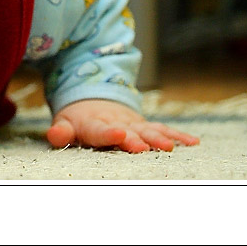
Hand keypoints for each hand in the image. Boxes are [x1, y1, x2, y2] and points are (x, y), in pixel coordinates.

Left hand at [47, 98, 198, 152]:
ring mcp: (134, 124)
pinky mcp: (146, 126)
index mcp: (95, 124)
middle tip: (146, 147)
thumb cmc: (79, 119)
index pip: (100, 129)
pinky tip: (192, 143)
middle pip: (129, 132)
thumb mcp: (65, 123)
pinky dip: (178, 135)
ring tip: (170, 147)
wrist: (94, 99)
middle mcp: (118, 123)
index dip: (109, 133)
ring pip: (149, 130)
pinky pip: (163, 129)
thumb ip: (60, 131)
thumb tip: (53, 134)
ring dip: (160, 138)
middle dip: (138, 139)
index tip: (119, 134)